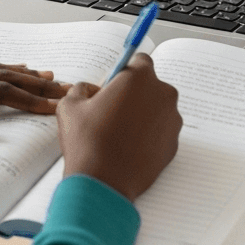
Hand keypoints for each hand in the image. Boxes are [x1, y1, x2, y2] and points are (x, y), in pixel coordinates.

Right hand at [56, 54, 181, 201]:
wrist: (103, 183)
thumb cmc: (87, 141)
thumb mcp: (70, 105)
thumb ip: (81, 88)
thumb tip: (88, 89)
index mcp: (140, 78)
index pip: (139, 60)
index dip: (125, 71)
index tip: (114, 83)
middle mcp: (163, 95)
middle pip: (150, 86)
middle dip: (134, 94)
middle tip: (112, 110)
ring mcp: (172, 121)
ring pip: (157, 109)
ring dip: (142, 115)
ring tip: (119, 133)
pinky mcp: (174, 145)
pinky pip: (161, 132)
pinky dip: (149, 136)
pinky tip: (128, 147)